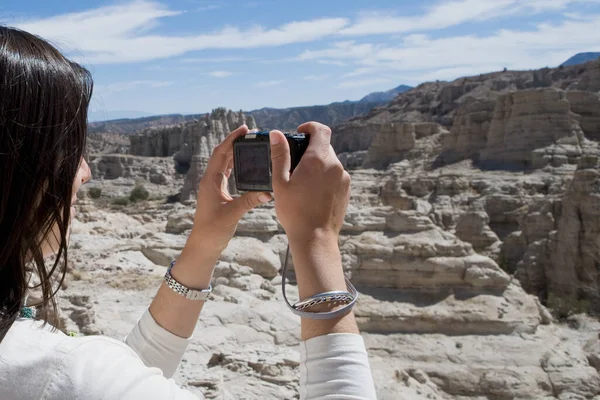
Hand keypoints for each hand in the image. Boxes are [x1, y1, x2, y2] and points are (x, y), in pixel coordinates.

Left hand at [191, 125, 271, 253]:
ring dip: (235, 152)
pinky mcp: (218, 192)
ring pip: (224, 163)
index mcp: (210, 181)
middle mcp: (210, 180)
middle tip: (251, 133)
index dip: (231, 139)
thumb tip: (268, 192)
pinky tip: (245, 162)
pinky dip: (235, 164)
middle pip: (222, 154)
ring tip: (249, 143)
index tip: (244, 129)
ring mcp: (214, 186)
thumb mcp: (232, 214)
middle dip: (235, 142)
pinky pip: (227, 173)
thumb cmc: (213, 229)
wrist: (204, 244)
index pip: (220, 153)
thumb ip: (249, 201)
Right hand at [269, 122, 349, 242]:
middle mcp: (335, 166)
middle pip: (325, 146)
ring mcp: (343, 178)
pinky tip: (312, 193)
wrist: (315, 238)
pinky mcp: (346, 190)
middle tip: (295, 164)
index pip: (321, 130)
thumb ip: (279, 155)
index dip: (310, 127)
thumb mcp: (280, 182)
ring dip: (317, 165)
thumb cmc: (294, 211)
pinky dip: (325, 177)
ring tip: (302, 183)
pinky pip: (335, 176)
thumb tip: (276, 134)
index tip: (299, 133)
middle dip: (310, 149)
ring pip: (330, 162)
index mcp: (318, 160)